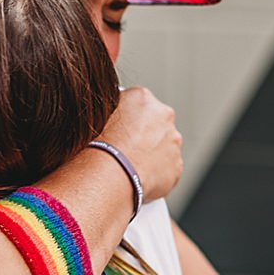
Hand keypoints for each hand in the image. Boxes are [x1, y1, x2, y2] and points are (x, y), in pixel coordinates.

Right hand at [97, 86, 182, 202]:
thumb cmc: (98, 145)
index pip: (138, 104)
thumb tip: (112, 115)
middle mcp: (163, 115)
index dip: (128, 119)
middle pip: (156, 123)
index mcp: (142, 97)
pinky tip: (140, 176)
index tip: (121, 131)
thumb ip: (113, 111)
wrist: (111, 173)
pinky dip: (157, 173)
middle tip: (127, 148)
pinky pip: (168, 168)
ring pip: (164, 146)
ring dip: (152, 153)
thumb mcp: (97, 116)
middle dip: (145, 134)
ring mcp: (173, 141)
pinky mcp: (176, 165)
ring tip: (132, 165)